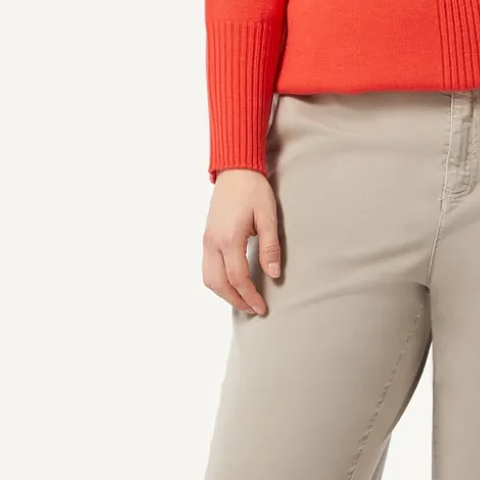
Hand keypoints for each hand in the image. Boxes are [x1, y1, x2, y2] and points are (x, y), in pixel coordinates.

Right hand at [203, 169, 281, 314]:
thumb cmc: (253, 190)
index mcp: (229, 238)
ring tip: (243, 300)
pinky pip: (207, 267)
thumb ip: (270, 246)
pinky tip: (232, 283)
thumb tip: (273, 274)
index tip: (262, 308)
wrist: (234, 170)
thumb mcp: (268, 217)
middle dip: (236, 300)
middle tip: (253, 309)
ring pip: (208, 278)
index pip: (238, 278)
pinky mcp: (207, 237)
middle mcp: (213, 242)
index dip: (250, 296)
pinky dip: (218, 282)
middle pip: (218, 284)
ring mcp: (207, 240)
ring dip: (224, 293)